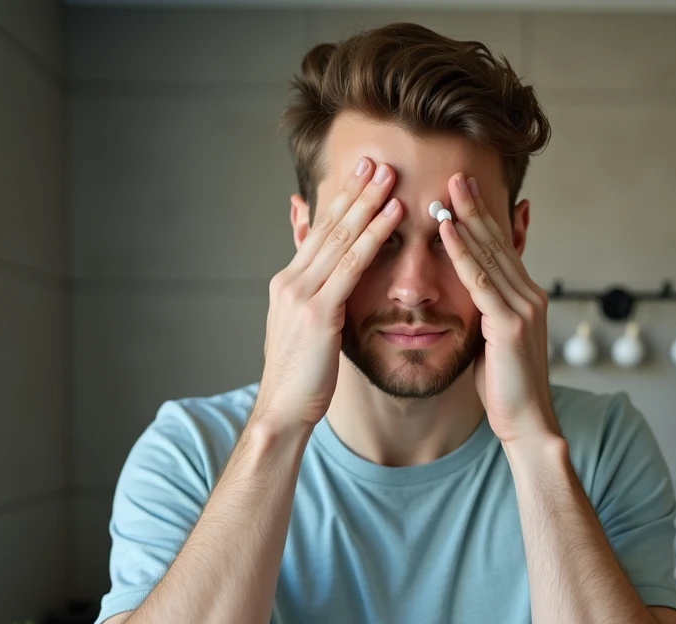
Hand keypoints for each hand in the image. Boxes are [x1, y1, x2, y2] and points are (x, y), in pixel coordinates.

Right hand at [253, 158, 402, 432]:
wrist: (282, 411)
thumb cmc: (300, 377)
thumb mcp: (302, 328)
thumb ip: (312, 296)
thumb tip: (324, 282)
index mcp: (288, 282)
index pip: (319, 232)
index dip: (341, 200)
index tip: (361, 174)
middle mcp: (291, 280)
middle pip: (328, 226)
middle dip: (354, 191)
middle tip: (377, 159)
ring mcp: (302, 294)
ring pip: (340, 238)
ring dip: (368, 203)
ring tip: (389, 176)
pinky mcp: (317, 311)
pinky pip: (352, 265)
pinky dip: (375, 236)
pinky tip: (393, 215)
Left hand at [439, 173, 559, 445]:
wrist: (525, 424)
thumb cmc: (504, 388)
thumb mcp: (494, 342)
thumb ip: (486, 313)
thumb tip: (470, 297)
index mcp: (526, 298)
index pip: (502, 249)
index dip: (482, 219)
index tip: (463, 192)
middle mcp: (530, 295)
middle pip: (499, 242)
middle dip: (476, 207)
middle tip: (456, 174)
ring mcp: (523, 308)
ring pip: (490, 254)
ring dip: (467, 219)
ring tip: (447, 190)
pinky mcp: (510, 324)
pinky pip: (480, 280)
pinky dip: (462, 251)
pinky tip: (445, 229)